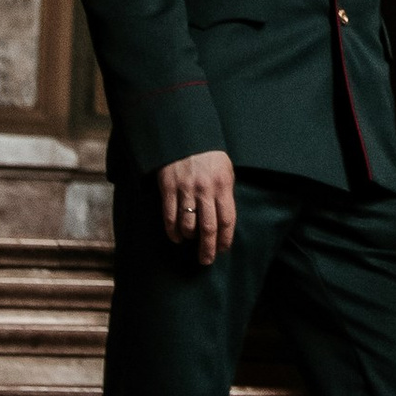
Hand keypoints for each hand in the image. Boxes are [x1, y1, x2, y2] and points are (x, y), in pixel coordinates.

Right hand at [159, 150, 236, 265]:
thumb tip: (225, 221)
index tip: (222, 250)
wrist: (184, 135)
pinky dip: (173, 231)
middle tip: (206, 260)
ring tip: (190, 241)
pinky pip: (170, 217)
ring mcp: (185, 189)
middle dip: (208, 248)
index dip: (225, 239)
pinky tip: (176, 237)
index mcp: (223, 185)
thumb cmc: (209, 156)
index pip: (227, 220)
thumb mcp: (225, 170)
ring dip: (190, 238)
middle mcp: (205, 189)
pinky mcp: (168, 188)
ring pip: (188, 225)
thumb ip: (225, 193)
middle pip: (208, 228)